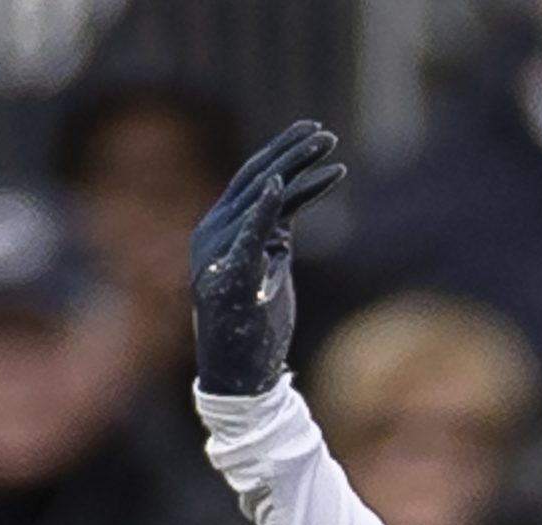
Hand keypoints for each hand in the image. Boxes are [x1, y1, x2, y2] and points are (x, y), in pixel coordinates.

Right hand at [190, 119, 346, 400]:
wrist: (237, 377)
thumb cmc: (256, 325)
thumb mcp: (269, 266)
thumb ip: (274, 231)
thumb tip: (290, 198)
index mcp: (220, 230)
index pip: (251, 178)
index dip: (282, 151)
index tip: (313, 132)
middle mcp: (213, 234)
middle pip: (255, 178)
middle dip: (292, 152)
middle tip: (325, 133)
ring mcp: (218, 254)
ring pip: (258, 197)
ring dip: (295, 168)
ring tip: (329, 149)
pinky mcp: (230, 276)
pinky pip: (247, 234)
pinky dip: (264, 207)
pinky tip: (282, 184)